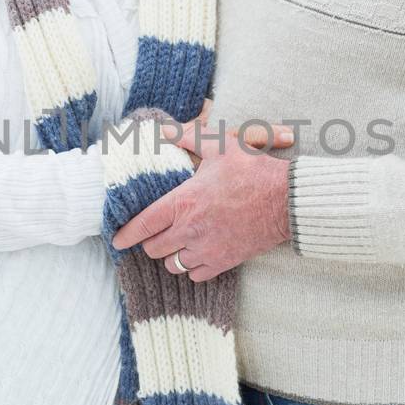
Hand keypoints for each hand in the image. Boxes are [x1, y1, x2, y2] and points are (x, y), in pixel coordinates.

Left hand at [113, 112, 295, 279]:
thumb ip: (187, 137)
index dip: (125, 235)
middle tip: (154, 233)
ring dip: (171, 255)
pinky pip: (196, 274)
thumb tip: (162, 129)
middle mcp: (190, 230)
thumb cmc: (254, 171)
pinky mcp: (224, 262)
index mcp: (183, 202)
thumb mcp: (220, 145)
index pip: (142, 226)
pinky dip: (192, 267)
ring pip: (173, 264)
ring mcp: (207, 249)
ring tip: (177, 243)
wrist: (287, 200)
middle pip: (153, 249)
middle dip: (150, 242)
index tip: (117, 239)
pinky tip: (198, 254)